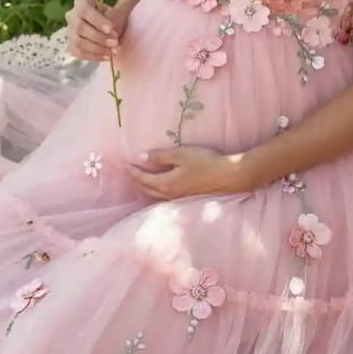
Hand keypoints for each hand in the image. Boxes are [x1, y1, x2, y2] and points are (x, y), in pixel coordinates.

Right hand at [66, 0, 130, 60]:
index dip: (97, 20)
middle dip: (99, 37)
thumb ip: (116, 16)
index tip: (111, 29)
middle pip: (80, 28)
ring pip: (78, 42)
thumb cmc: (111, 17)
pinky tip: (107, 57)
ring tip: (112, 51)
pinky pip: (79, 53)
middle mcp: (71, 16)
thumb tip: (113, 27)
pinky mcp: (71, 46)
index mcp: (81, 3)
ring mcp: (70, 32)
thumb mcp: (116, 12)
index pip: (84, 10)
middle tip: (115, 42)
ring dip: (97, 49)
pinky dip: (94, 56)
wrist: (106, 28)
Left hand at [125, 145, 245, 200]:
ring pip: (156, 195)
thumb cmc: (205, 162)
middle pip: (146, 189)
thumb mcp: (180, 155)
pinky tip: (160, 187)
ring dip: (146, 187)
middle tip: (129, 172)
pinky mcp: (187, 198)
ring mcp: (179, 198)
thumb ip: (160, 157)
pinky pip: (165, 196)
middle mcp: (169, 194)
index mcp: (165, 184)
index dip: (132, 171)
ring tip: (140, 180)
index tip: (123, 164)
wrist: (229, 176)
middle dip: (136, 180)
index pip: (142, 178)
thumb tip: (140, 158)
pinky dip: (157, 191)